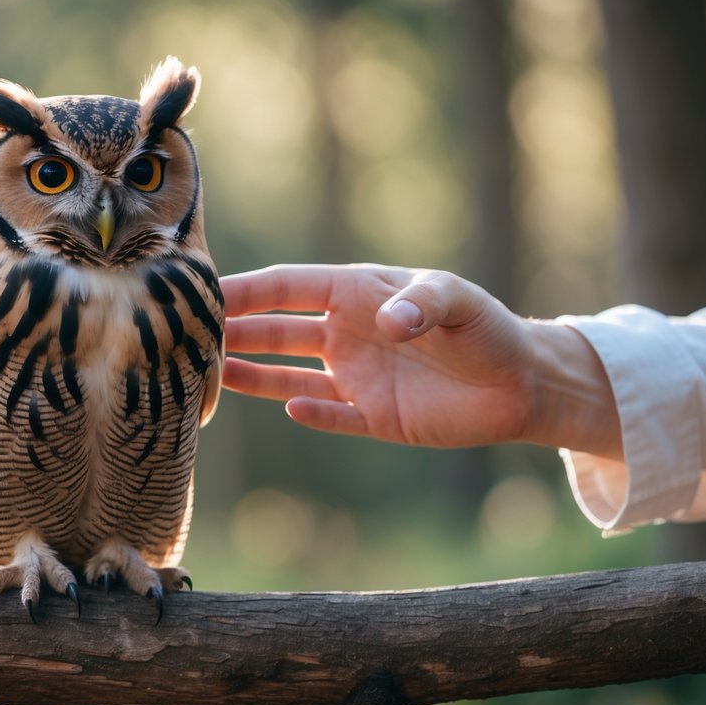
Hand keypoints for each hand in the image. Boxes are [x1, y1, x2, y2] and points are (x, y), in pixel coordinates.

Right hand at [221, 264, 620, 454]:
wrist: (521, 385)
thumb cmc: (488, 329)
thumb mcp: (460, 303)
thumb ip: (425, 303)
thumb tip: (390, 321)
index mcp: (357, 294)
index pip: (288, 288)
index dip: (247, 290)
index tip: (202, 293)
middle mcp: (347, 333)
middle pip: (276, 330)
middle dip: (233, 331)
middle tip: (184, 339)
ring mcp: (355, 376)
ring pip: (287, 373)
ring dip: (252, 372)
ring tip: (209, 376)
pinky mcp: (372, 416)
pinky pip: (328, 413)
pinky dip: (307, 411)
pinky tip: (286, 408)